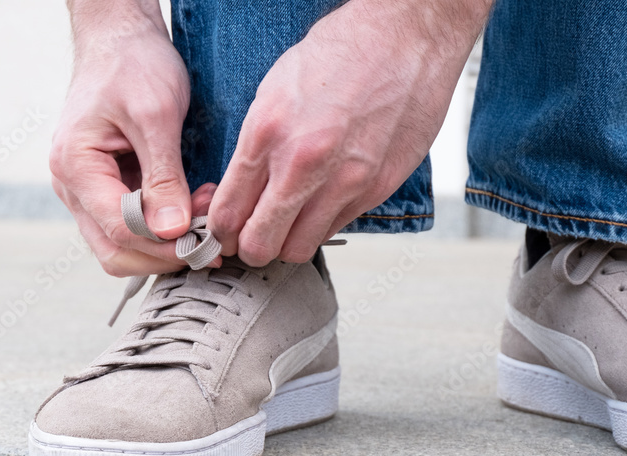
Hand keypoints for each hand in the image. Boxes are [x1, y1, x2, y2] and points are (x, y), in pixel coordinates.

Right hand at [50, 1, 218, 276]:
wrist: (120, 39)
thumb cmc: (133, 64)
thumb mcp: (156, 115)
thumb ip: (164, 176)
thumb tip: (173, 232)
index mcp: (75, 166)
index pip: (120, 231)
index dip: (166, 245)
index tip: (206, 240)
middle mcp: (73, 187)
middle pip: (116, 251)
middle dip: (166, 253)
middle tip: (210, 237)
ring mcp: (87, 192)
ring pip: (123, 246)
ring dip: (167, 244)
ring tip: (205, 217)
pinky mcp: (106, 190)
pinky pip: (132, 227)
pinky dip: (164, 228)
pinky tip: (193, 207)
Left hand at [208, 0, 492, 265]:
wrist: (406, 36)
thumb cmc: (340, 54)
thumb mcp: (274, 92)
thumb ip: (256, 148)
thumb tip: (241, 192)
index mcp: (267, 133)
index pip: (228, 214)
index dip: (220, 233)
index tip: (224, 232)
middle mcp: (303, 163)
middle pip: (259, 245)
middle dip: (249, 247)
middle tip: (252, 237)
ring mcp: (343, 181)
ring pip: (299, 249)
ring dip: (287, 243)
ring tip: (289, 224)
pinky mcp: (376, 188)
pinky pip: (336, 229)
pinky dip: (322, 225)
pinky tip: (322, 203)